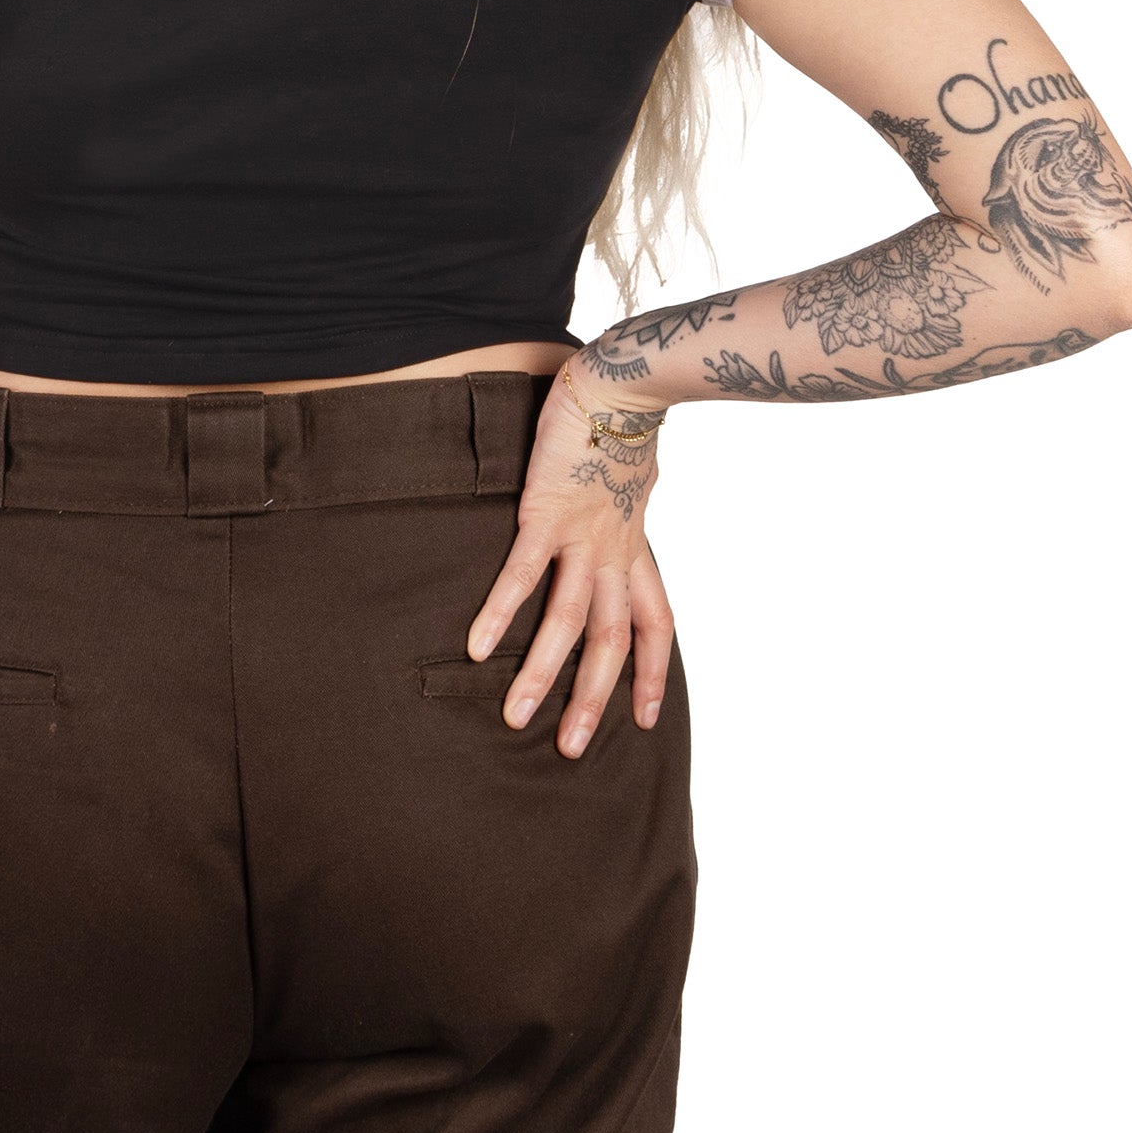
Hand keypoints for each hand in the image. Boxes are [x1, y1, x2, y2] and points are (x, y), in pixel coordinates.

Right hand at [465, 360, 675, 756]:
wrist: (623, 383)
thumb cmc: (623, 419)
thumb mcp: (636, 474)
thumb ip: (630, 496)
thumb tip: (642, 488)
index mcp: (635, 546)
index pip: (655, 623)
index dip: (654, 674)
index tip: (647, 718)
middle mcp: (614, 551)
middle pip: (612, 641)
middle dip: (594, 700)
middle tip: (572, 750)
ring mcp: (582, 537)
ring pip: (568, 621)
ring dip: (542, 674)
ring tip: (514, 716)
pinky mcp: (546, 515)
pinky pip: (524, 574)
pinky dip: (500, 612)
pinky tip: (476, 646)